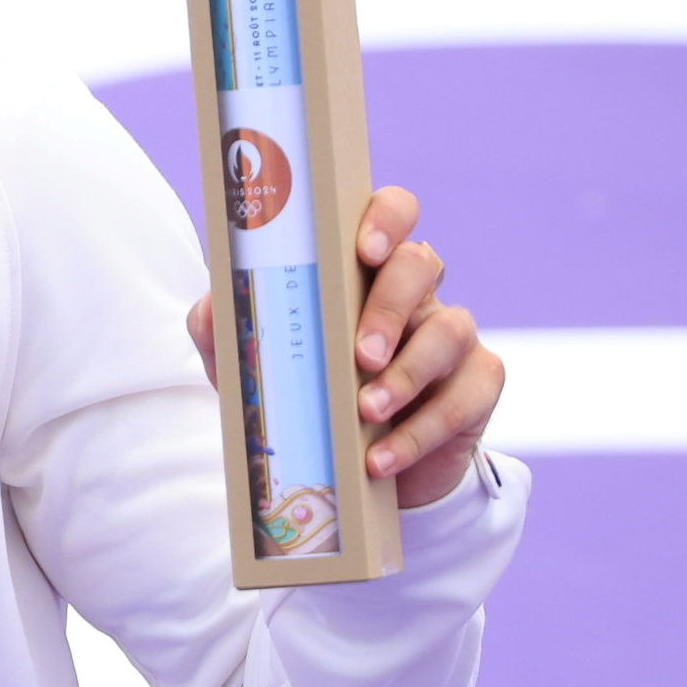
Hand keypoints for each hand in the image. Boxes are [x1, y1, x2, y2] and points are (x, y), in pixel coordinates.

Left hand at [185, 186, 503, 508]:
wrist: (350, 473)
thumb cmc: (301, 393)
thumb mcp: (252, 362)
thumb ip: (224, 328)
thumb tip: (210, 308)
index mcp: (365, 268)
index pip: (392, 212)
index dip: (387, 219)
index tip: (364, 249)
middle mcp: (415, 292)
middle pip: (422, 263)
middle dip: (389, 306)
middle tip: (360, 354)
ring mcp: (451, 336)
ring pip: (451, 329)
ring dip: (407, 373)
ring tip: (367, 411)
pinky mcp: (476, 388)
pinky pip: (465, 397)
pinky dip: (422, 430)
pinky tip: (383, 458)